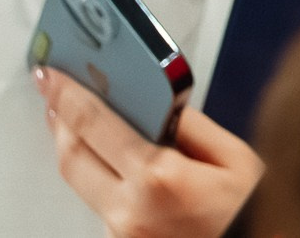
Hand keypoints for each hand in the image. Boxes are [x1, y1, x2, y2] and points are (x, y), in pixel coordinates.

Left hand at [38, 65, 261, 237]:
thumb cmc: (249, 215)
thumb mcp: (236, 158)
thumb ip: (193, 125)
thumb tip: (161, 104)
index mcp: (158, 178)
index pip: (95, 125)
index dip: (66, 94)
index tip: (50, 76)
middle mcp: (129, 210)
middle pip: (72, 156)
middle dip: (59, 119)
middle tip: (53, 93)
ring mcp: (121, 234)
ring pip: (82, 183)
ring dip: (77, 149)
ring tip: (80, 123)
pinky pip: (100, 204)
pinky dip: (99, 177)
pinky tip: (111, 163)